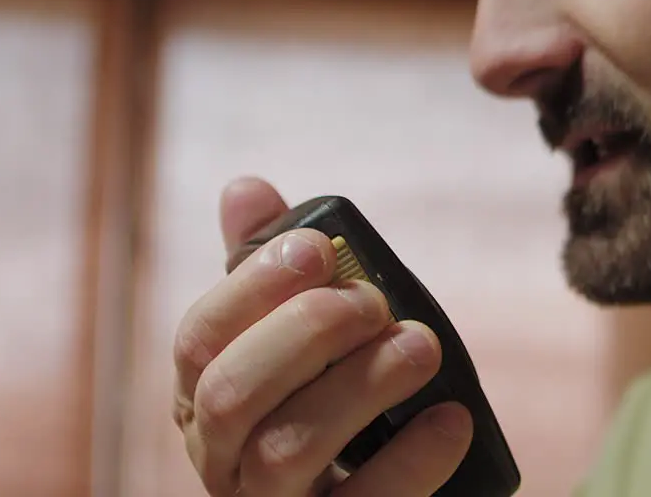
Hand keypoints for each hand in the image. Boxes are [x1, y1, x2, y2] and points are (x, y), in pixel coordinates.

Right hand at [172, 177, 473, 495]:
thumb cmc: (323, 407)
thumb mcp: (292, 339)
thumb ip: (265, 273)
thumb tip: (244, 188)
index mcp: (204, 397)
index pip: (198, 339)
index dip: (253, 286)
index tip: (320, 248)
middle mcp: (222, 458)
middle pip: (228, 394)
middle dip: (304, 332)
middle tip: (373, 302)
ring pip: (285, 452)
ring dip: (359, 386)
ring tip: (423, 346)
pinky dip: (410, 462)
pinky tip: (453, 421)